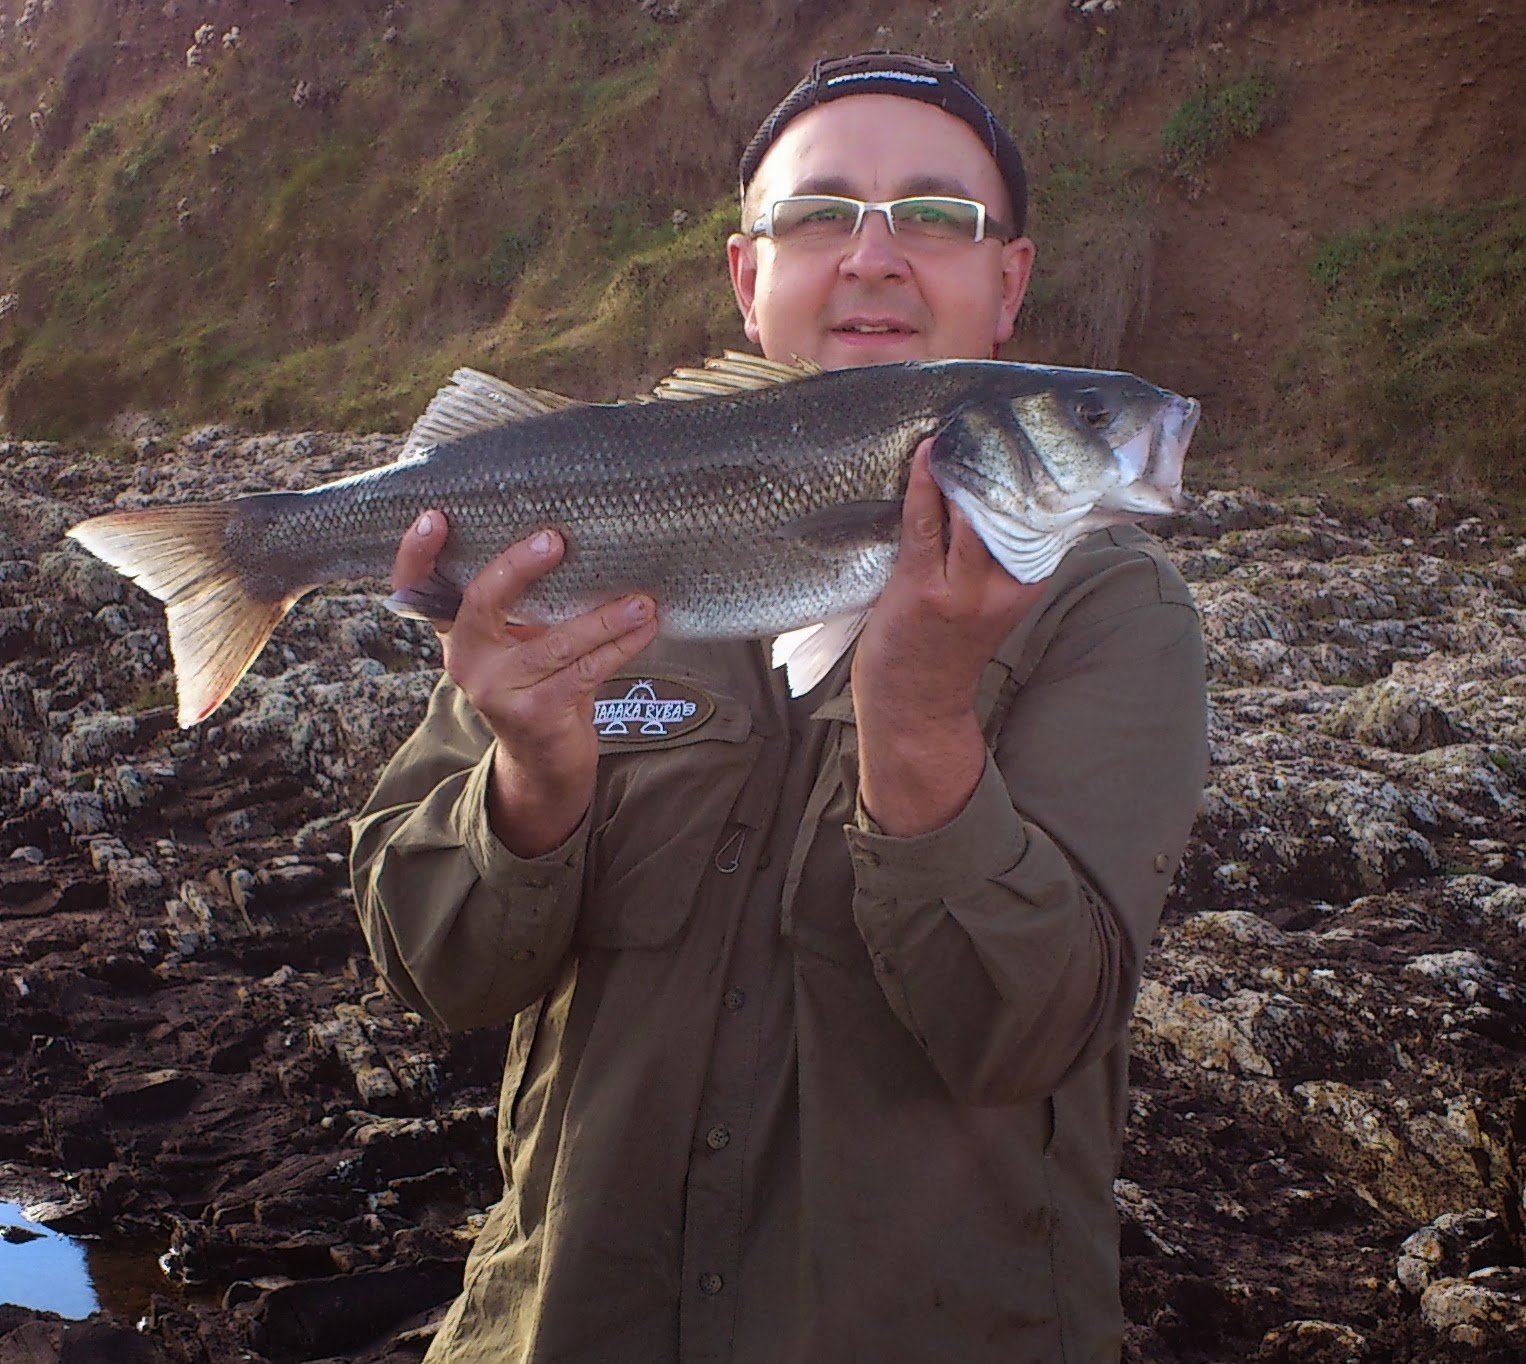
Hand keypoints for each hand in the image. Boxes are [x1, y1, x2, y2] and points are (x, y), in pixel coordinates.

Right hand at [393, 511, 658, 854]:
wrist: (545, 762)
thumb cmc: (538, 685)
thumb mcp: (519, 644)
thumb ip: (525, 604)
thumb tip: (582, 542)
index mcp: (457, 634)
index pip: (417, 588)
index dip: (417, 553)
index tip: (434, 518)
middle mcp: (466, 661)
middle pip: (481, 602)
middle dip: (518, 566)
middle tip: (556, 539)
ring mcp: (496, 690)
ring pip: (552, 642)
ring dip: (603, 618)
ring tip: (640, 600)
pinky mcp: (534, 713)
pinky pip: (584, 671)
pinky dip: (619, 646)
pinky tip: (645, 628)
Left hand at [851, 440, 1047, 834]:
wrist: (915, 706)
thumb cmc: (945, 639)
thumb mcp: (991, 589)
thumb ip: (1002, 539)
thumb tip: (1002, 474)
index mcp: (1033, 573)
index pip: (1053, 503)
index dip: (1050, 457)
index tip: (1048, 411)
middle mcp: (1009, 580)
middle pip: (1018, 496)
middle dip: (1011, 447)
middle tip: (1001, 402)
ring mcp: (968, 588)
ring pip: (973, 504)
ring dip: (963, 458)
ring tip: (958, 421)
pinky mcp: (926, 592)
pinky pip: (926, 523)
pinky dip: (923, 483)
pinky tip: (923, 454)